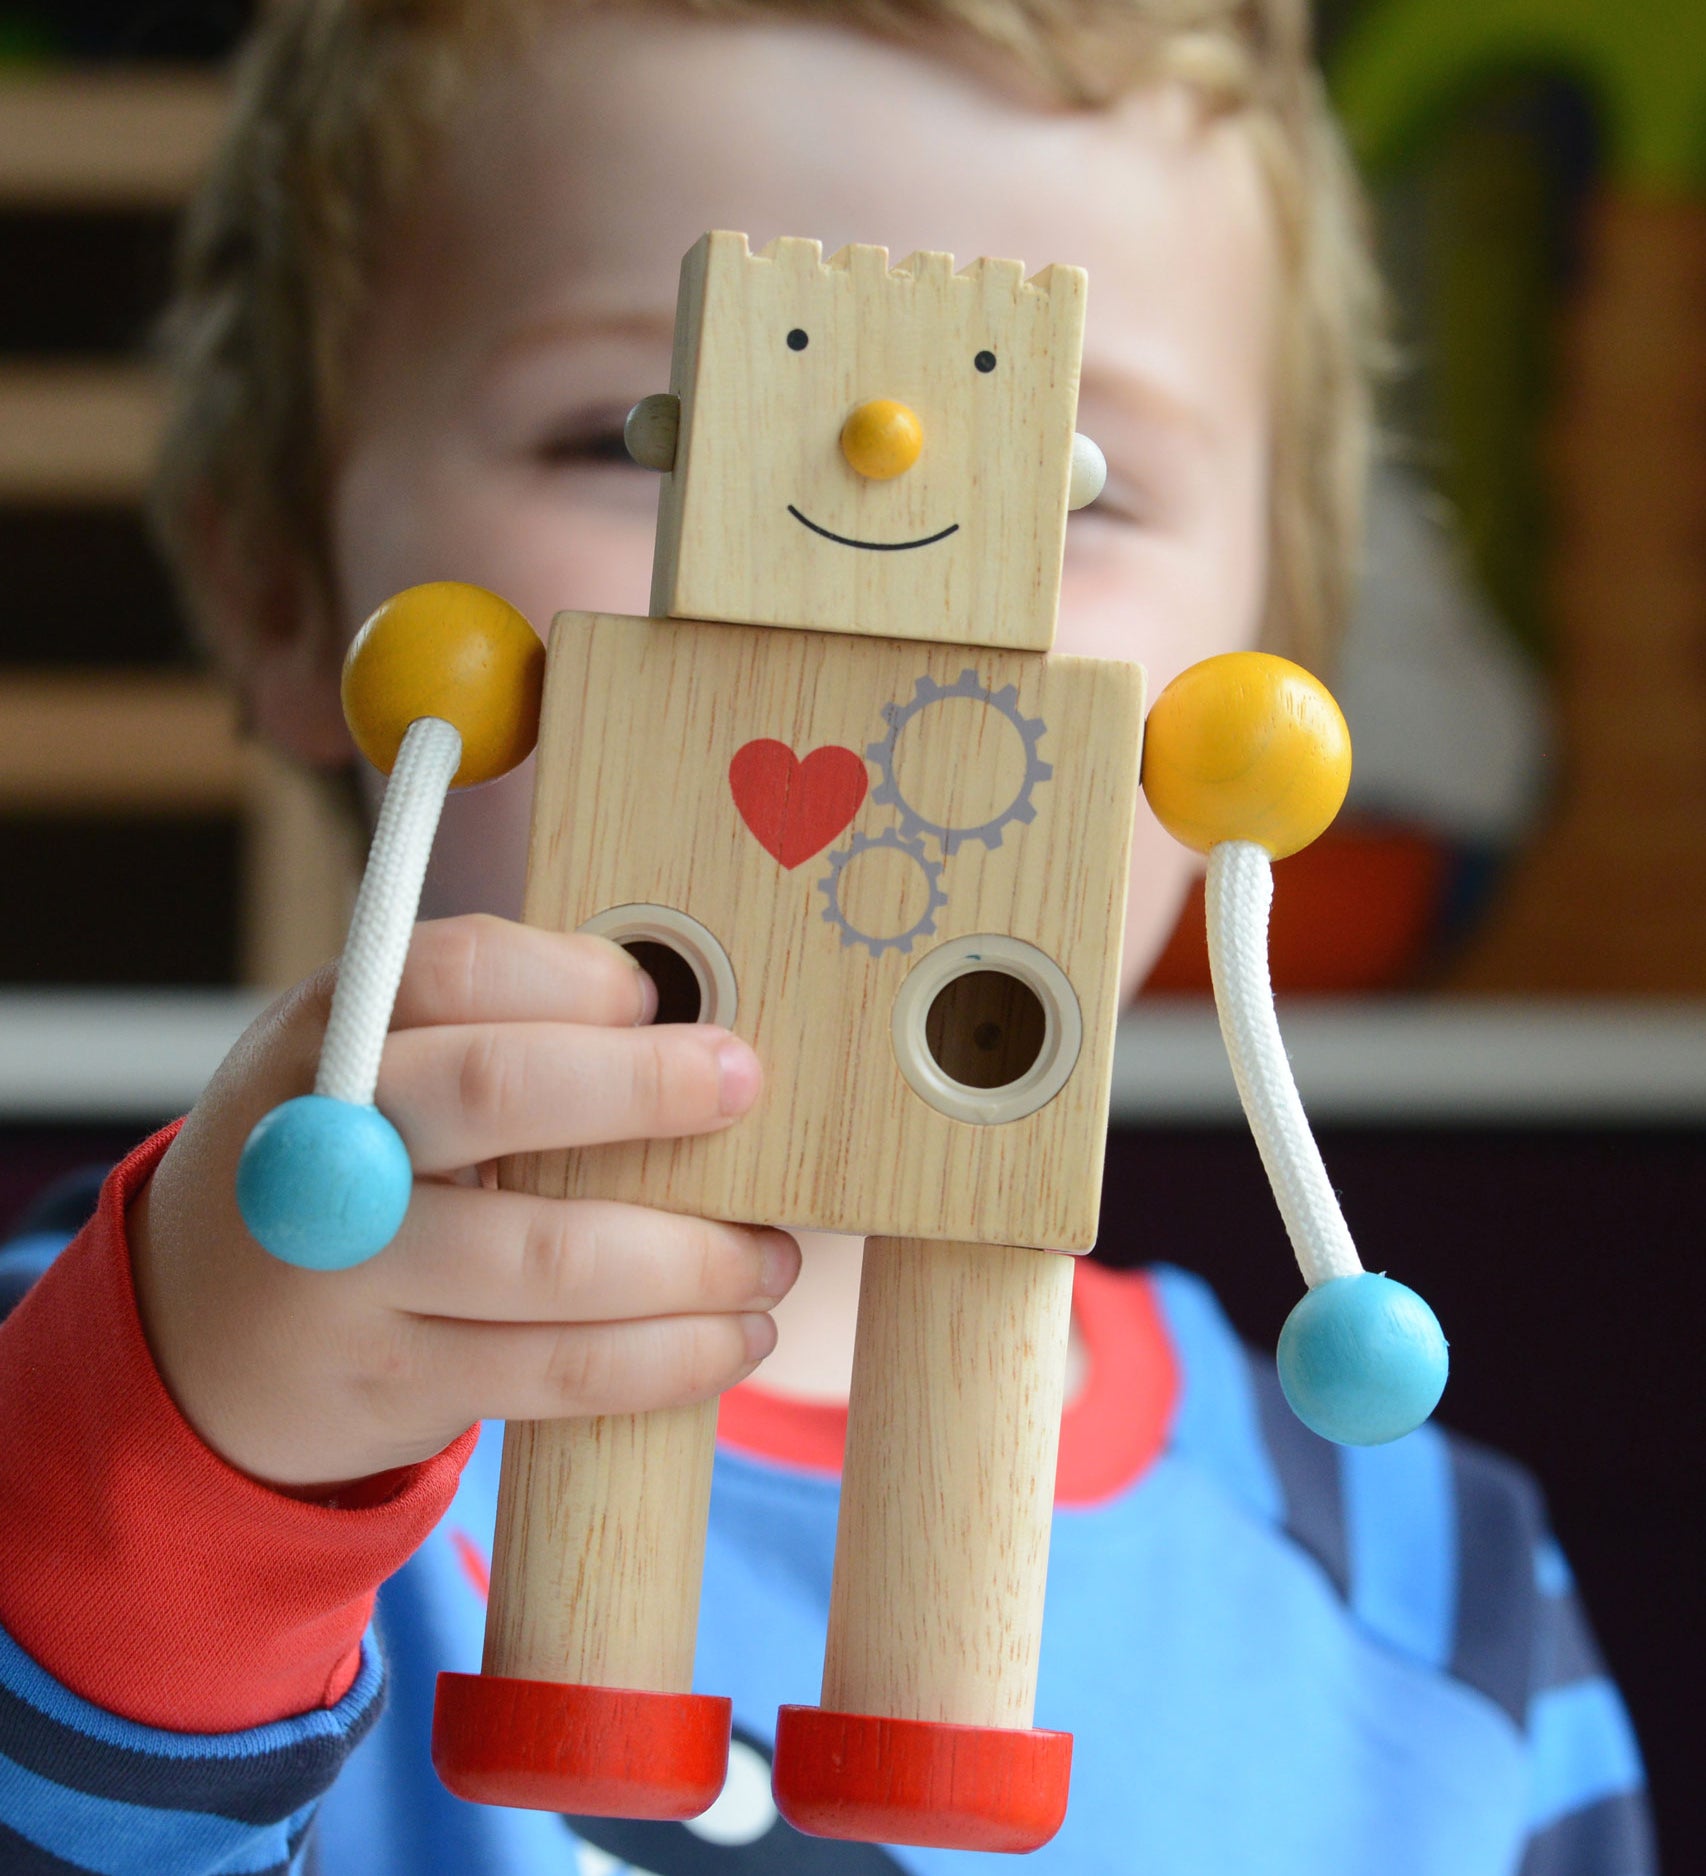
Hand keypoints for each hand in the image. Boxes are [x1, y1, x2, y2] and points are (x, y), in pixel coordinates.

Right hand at [129, 914, 797, 1492]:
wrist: (199, 1335)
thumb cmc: (340, 1164)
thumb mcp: (368, 1069)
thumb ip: (489, 1032)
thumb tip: (687, 1025)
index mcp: (329, 1037)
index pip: (456, 967)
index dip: (577, 975)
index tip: (661, 1000)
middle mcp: (324, 1146)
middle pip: (494, 1089)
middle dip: (647, 1086)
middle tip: (746, 1087)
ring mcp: (347, 1276)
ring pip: (554, 1257)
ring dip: (697, 1257)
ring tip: (773, 1257)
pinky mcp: (393, 1383)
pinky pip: (560, 1372)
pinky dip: (672, 1357)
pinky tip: (733, 1337)